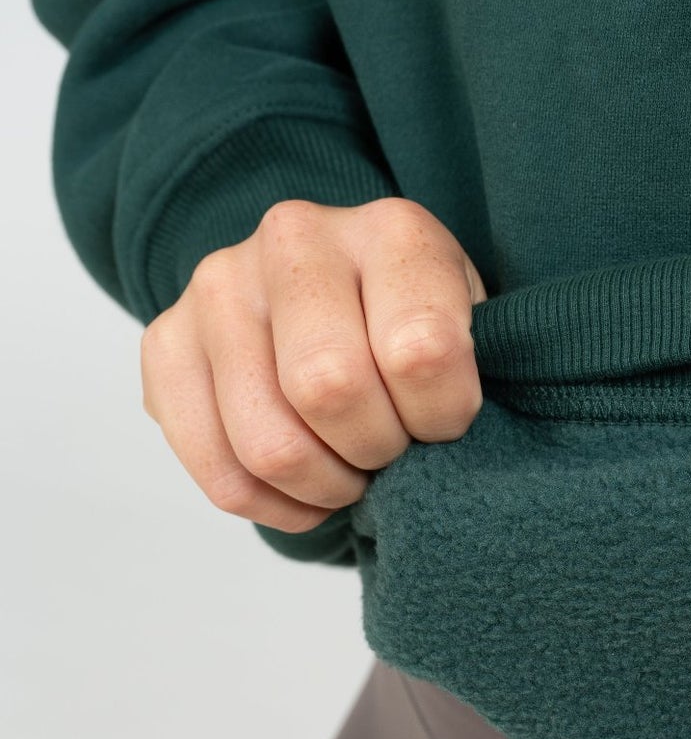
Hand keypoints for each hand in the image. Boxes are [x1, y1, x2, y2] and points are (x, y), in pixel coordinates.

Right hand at [139, 196, 486, 532]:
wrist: (348, 307)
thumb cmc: (425, 336)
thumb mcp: (477, 339)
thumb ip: (474, 380)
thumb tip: (452, 454)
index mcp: (395, 231)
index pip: (421, 350)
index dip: (442, 417)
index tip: (444, 423)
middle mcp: (297, 240)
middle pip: (330, 390)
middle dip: (375, 452)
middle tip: (391, 452)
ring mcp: (219, 285)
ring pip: (270, 445)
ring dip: (325, 488)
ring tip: (350, 473)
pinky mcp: (166, 341)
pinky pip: (217, 472)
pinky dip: (273, 507)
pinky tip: (305, 491)